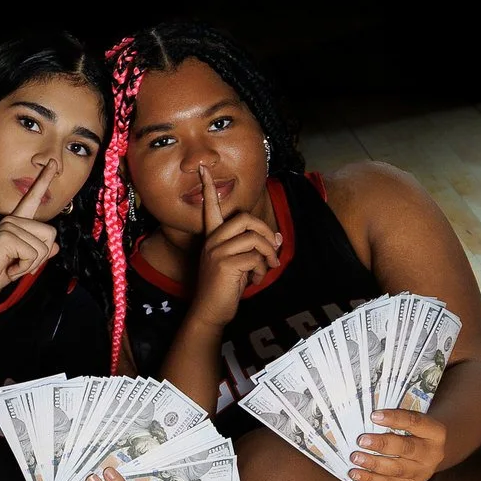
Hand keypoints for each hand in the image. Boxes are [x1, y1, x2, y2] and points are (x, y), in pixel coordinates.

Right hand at [0, 159, 58, 305]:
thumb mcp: (19, 264)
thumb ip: (37, 254)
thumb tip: (55, 247)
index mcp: (14, 222)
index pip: (32, 199)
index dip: (43, 182)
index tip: (53, 164)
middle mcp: (12, 219)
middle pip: (50, 233)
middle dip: (40, 257)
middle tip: (19, 265)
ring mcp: (9, 225)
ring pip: (44, 246)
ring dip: (31, 265)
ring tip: (11, 266)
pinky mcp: (7, 235)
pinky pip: (33, 255)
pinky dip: (24, 268)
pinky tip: (8, 268)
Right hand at [187, 163, 279, 330]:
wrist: (210, 312)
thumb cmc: (225, 288)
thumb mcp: (240, 264)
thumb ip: (255, 248)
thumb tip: (277, 237)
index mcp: (212, 238)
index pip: (210, 208)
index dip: (207, 188)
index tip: (203, 168)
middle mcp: (212, 241)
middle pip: (246, 218)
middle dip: (265, 232)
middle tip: (272, 251)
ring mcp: (216, 252)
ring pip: (254, 238)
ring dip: (267, 254)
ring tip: (266, 268)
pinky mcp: (224, 264)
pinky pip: (255, 257)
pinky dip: (261, 269)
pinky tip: (255, 280)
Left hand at [351, 408, 445, 480]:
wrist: (431, 451)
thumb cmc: (416, 430)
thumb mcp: (415, 420)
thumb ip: (398, 418)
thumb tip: (368, 416)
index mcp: (435, 432)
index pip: (415, 422)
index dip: (395, 419)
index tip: (374, 416)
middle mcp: (432, 453)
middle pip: (406, 448)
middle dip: (382, 444)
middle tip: (361, 440)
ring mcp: (423, 471)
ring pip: (396, 469)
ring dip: (373, 464)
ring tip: (355, 457)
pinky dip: (370, 479)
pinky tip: (356, 473)